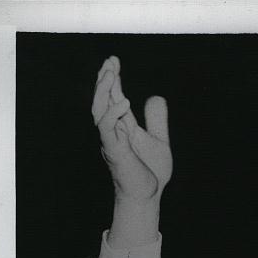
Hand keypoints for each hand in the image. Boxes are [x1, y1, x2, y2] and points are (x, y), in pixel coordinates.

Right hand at [92, 55, 171, 203]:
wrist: (147, 196)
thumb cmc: (150, 173)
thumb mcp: (158, 141)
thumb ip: (156, 120)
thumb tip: (156, 97)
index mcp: (122, 127)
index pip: (112, 97)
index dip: (112, 79)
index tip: (114, 61)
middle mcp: (113, 131)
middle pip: (101, 100)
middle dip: (104, 80)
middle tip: (110, 61)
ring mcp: (111, 140)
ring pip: (98, 110)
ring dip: (104, 91)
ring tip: (112, 74)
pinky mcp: (114, 151)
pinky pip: (107, 128)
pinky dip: (113, 113)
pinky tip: (124, 101)